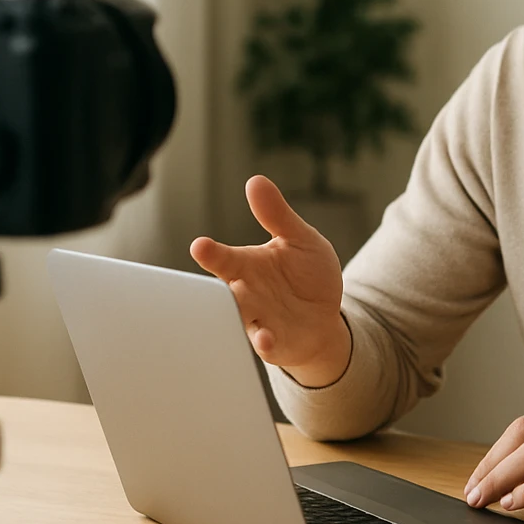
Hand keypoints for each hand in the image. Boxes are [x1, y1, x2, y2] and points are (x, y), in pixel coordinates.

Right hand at [189, 175, 350, 387]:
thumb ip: (277, 215)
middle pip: (224, 289)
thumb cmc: (305, 275)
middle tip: (208, 282)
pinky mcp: (271, 341)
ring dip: (237, 312)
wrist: (324, 318)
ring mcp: (256, 319)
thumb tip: (256, 180)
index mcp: (247, 265)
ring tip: (236, 305)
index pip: (224, 257)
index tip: (199, 246)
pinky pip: (262, 343)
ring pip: (237, 316)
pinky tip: (266, 338)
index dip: (211, 253)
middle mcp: (245, 293)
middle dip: (214, 285)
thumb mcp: (300, 240)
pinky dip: (263, 340)